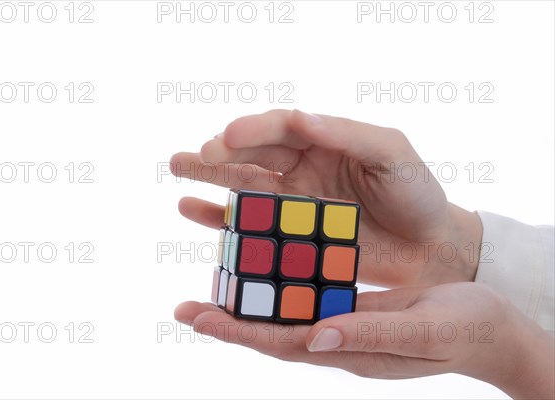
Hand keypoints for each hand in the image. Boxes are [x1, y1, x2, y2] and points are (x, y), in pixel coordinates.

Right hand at [170, 109, 482, 286]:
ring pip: (242, 184)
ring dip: (208, 177)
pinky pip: (248, 224)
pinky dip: (218, 217)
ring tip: (178, 168)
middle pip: (251, 153)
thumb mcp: (391, 153)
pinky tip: (190, 209)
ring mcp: (292, 203)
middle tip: (190, 156)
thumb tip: (298, 117)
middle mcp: (301, 168)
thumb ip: (346, 134)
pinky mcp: (289, 236)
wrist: (429, 248)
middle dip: (219, 152)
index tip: (227, 137)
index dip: (252, 130)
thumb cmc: (417, 194)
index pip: (280, 128)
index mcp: (324, 141)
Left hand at [175, 283, 554, 398]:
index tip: (197, 318)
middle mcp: (338, 339)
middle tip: (185, 308)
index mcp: (350, 349)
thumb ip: (369, 333)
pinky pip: (309, 297)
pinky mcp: (356, 307)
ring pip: (286, 313)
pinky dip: (281, 285)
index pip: (281, 343)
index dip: (238, 331)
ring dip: (250, 301)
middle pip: (272, 332)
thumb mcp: (422, 329)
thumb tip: (314, 337)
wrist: (493, 329)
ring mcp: (345, 324)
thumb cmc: (465, 331)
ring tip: (214, 284)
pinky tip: (266, 271)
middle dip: (229, 320)